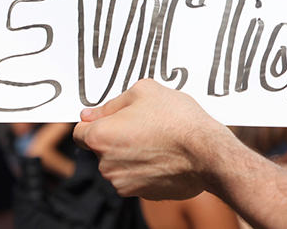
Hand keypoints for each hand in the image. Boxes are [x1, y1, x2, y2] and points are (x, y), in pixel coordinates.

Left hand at [74, 79, 229, 200]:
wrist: (207, 152)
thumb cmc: (177, 118)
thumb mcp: (145, 91)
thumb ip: (112, 103)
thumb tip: (92, 114)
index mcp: (100, 137)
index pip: (79, 132)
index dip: (95, 122)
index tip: (113, 118)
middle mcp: (105, 165)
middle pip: (101, 149)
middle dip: (117, 138)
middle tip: (145, 125)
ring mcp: (123, 183)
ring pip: (119, 165)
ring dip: (132, 155)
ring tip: (159, 141)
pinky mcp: (142, 194)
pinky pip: (137, 178)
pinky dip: (147, 169)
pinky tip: (166, 157)